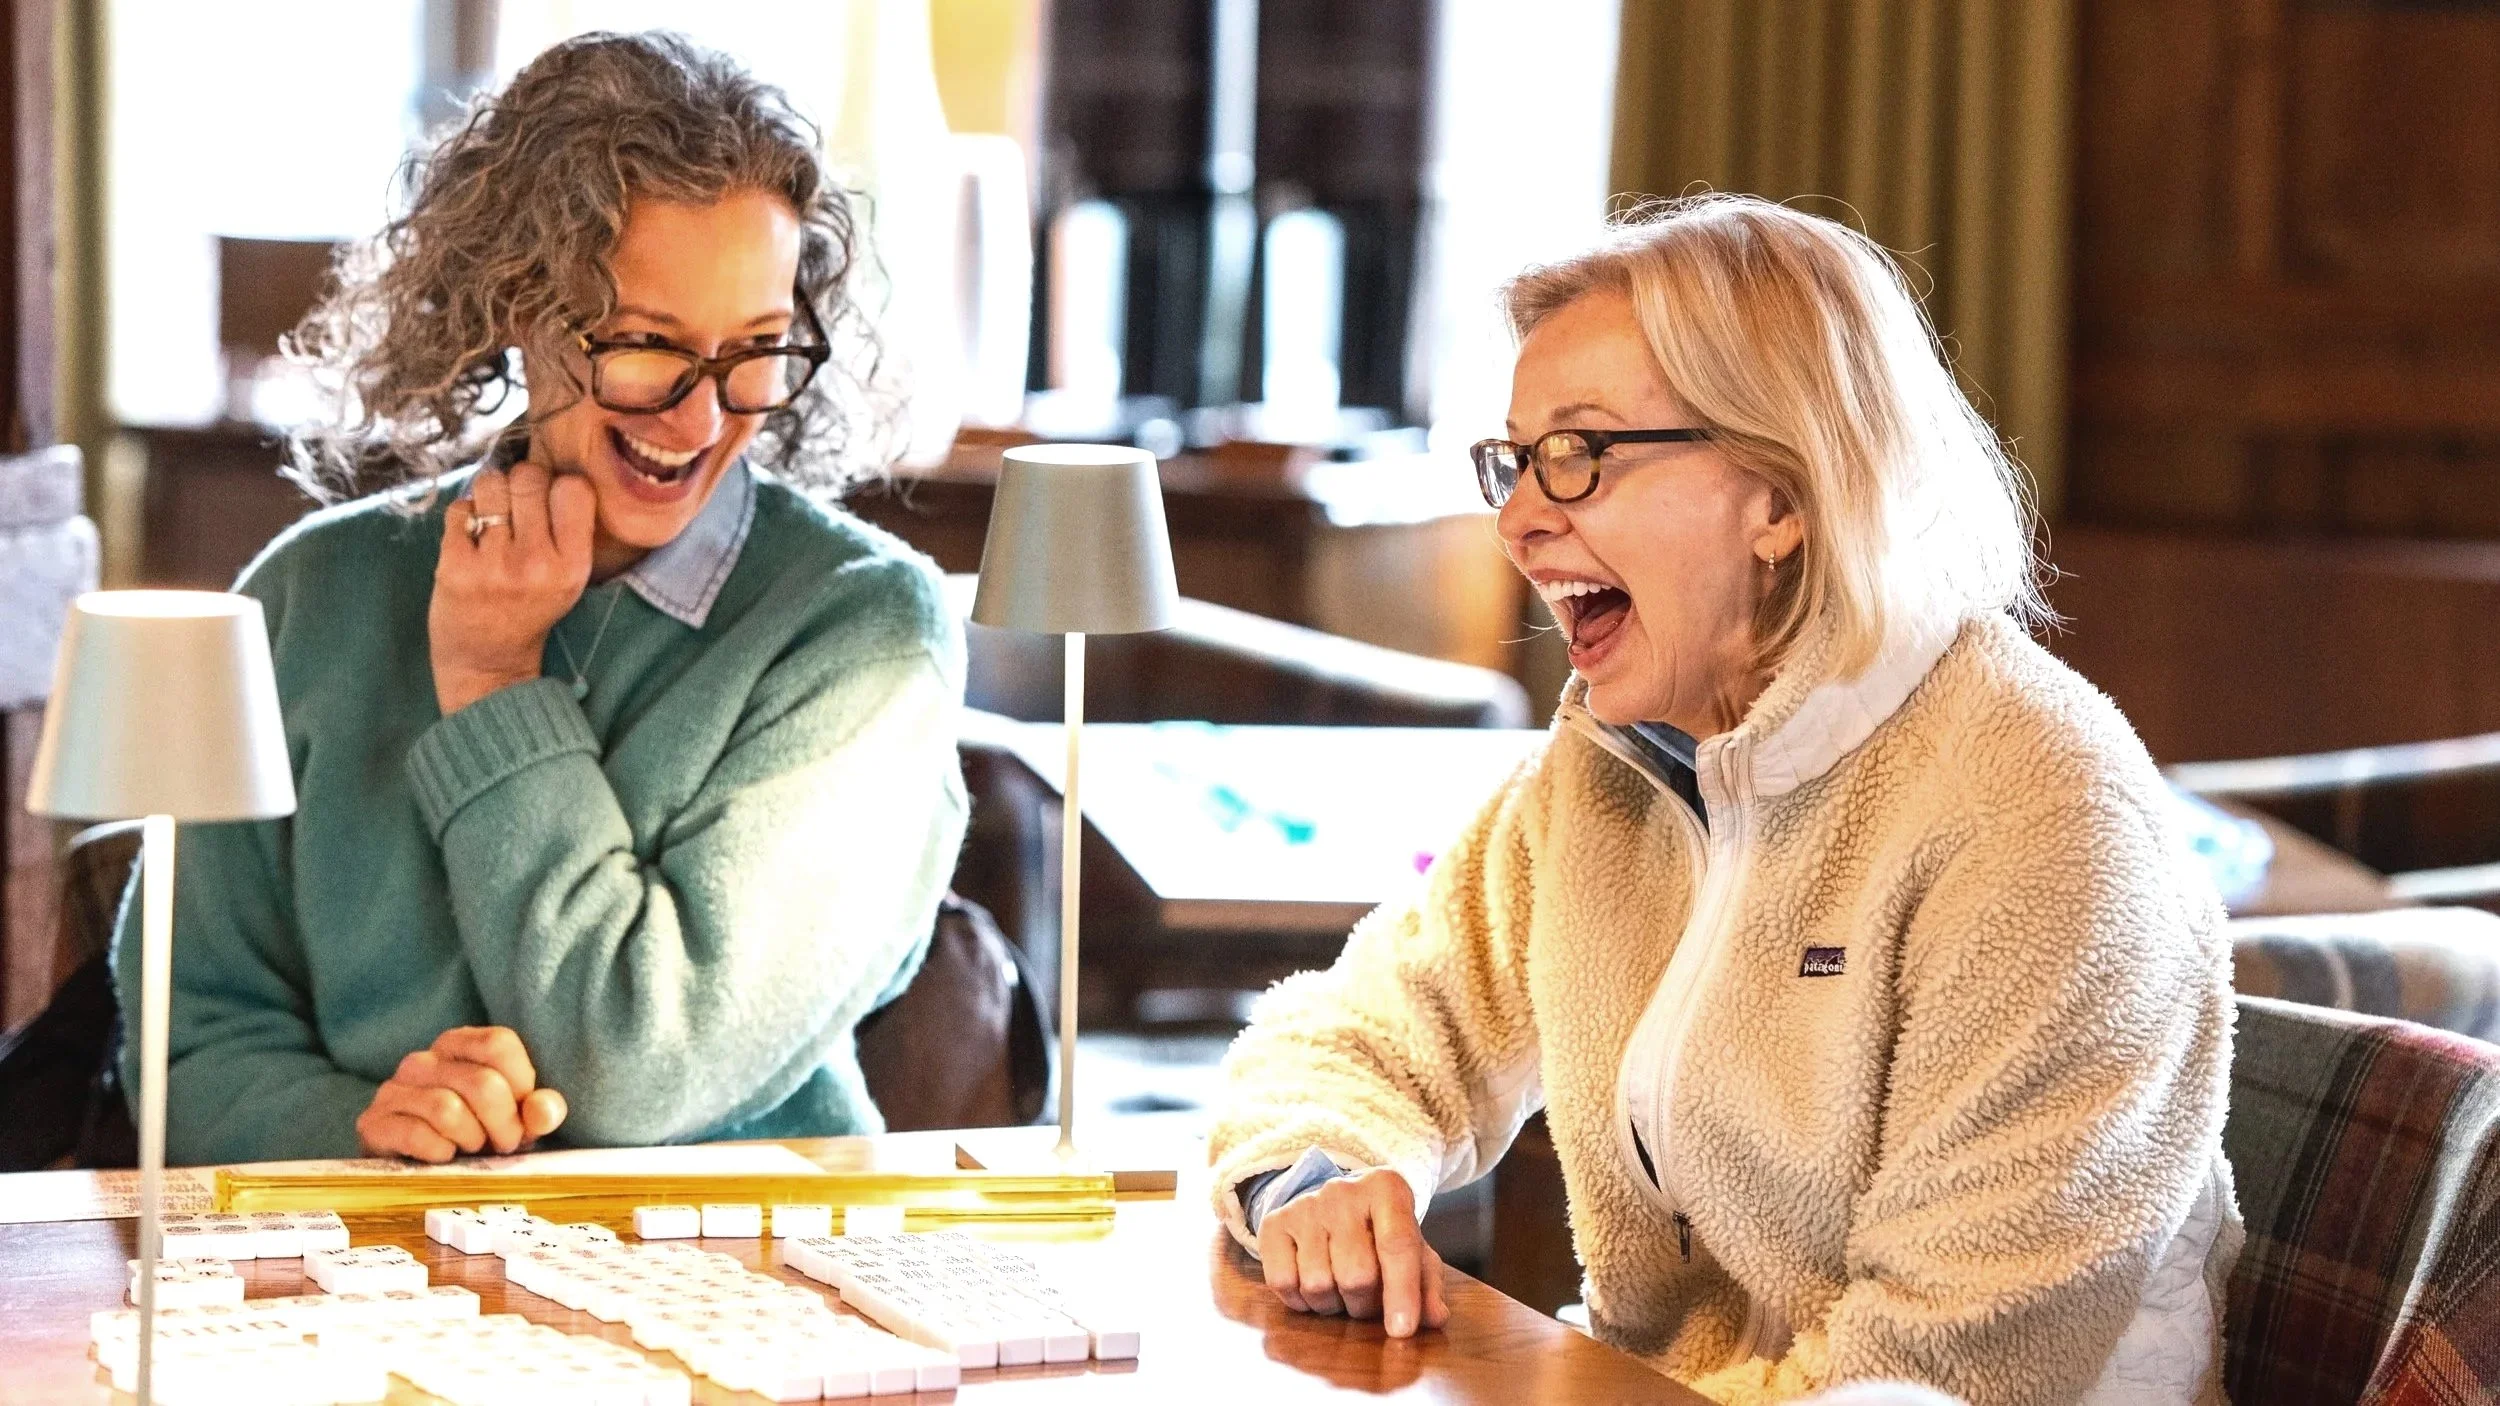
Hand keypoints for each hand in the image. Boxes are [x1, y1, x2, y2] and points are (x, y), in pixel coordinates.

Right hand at [355, 1025, 568, 1162]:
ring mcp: (393, 1089)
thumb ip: (540, 1111)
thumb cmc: (478, 1134)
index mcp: (460, 1044)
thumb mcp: (517, 1120)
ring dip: (471, 1140)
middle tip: (502, 1145)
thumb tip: (545, 1111)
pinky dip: (439, 1152)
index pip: (499, 1045)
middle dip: (503, 1125)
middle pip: (481, 1083)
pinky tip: (443, 1156)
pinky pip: (414, 1134)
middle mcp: (423, 1060)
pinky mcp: (373, 1123)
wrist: (421, 1170)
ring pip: (447, 1110)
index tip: (522, 1116)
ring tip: (471, 1150)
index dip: (521, 1087)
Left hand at [432, 461, 595, 714]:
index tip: (548, 504)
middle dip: (519, 484)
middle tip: (514, 511)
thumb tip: (540, 460)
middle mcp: (538, 564)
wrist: (488, 661)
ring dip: (488, 495)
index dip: (558, 486)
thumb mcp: (568, 576)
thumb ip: (566, 527)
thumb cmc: (529, 607)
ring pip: (490, 484)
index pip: (574, 488)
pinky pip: (459, 508)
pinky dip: (462, 517)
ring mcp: (495, 565)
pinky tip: (469, 541)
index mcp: (574, 565)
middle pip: (529, 476)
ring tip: (491, 522)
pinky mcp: (455, 566)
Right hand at [1257, 1168, 1450, 1337]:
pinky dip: (1301, 1301)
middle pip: (1356, 1274)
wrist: (1334, 1204)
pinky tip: (1313, 1288)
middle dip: (1365, 1304)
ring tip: (1341, 1290)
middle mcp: (1342, 1191)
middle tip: (1367, 1299)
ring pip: (1318, 1284)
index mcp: (1386, 1189)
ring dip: (1333, 1304)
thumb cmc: (1380, 1233)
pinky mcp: (1274, 1223)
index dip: (1401, 1292)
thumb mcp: (1412, 1250)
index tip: (1402, 1330)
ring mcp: (1304, 1205)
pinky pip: (1283, 1283)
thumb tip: (1434, 1318)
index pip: (1397, 1245)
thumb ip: (1427, 1284)